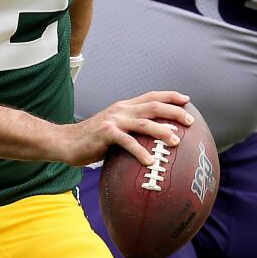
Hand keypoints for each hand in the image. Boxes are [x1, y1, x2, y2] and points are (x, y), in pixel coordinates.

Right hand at [57, 91, 192, 166]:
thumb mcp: (114, 130)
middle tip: (190, 121)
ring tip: (176, 141)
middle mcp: (122, 109)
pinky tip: (150, 161)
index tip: (187, 100)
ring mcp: (114, 120)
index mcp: (125, 106)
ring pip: (144, 122)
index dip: (170, 96)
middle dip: (174, 111)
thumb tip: (151, 143)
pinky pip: (127, 142)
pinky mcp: (106, 133)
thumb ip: (130, 131)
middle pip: (153, 106)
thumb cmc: (92, 140)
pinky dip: (140, 151)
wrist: (66, 142)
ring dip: (162, 131)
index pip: (152, 96)